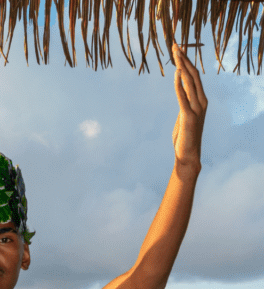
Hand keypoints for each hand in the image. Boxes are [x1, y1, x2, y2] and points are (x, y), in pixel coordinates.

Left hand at [171, 43, 207, 169]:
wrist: (188, 155)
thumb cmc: (185, 136)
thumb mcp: (185, 114)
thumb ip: (184, 101)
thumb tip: (181, 89)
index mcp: (201, 100)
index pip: (194, 76)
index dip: (187, 61)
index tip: (179, 48)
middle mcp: (201, 102)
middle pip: (193, 74)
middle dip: (184, 58)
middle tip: (175, 44)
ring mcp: (196, 109)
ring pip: (189, 82)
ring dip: (182, 66)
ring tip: (175, 53)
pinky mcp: (188, 116)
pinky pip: (183, 97)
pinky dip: (179, 84)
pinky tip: (176, 73)